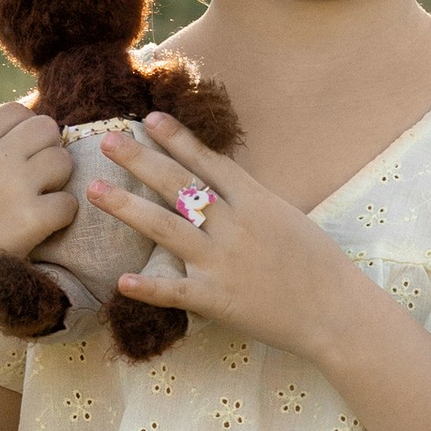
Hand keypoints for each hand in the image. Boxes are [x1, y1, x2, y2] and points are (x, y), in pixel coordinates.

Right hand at [0, 104, 72, 306]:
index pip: (16, 111)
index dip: (25, 128)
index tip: (22, 151)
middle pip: (47, 128)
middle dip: (47, 147)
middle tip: (39, 174)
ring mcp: (16, 187)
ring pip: (63, 161)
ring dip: (58, 179)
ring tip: (42, 198)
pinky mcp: (33, 219)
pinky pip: (68, 203)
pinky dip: (62, 214)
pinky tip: (44, 225)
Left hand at [93, 113, 368, 363]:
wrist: (336, 312)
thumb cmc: (317, 264)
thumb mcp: (287, 217)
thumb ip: (249, 200)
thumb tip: (219, 180)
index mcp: (256, 201)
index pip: (209, 162)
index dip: (178, 139)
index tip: (150, 118)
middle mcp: (235, 226)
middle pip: (179, 185)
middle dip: (140, 160)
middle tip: (107, 140)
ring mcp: (223, 262)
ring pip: (165, 228)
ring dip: (127, 207)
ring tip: (94, 190)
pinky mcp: (218, 299)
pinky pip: (175, 291)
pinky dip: (148, 287)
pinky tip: (121, 280)